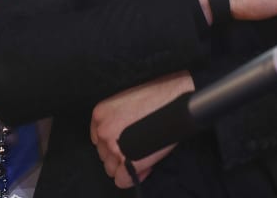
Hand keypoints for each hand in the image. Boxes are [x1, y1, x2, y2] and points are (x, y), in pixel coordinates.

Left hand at [90, 72, 193, 187]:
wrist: (177, 100)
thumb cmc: (159, 96)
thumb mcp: (129, 103)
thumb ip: (118, 122)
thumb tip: (121, 140)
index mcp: (101, 114)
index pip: (99, 140)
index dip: (114, 144)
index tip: (128, 143)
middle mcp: (104, 131)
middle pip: (105, 155)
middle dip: (121, 154)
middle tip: (141, 147)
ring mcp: (114, 147)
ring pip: (112, 169)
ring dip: (127, 165)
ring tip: (145, 153)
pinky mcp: (128, 161)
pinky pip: (122, 180)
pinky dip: (133, 177)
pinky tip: (145, 167)